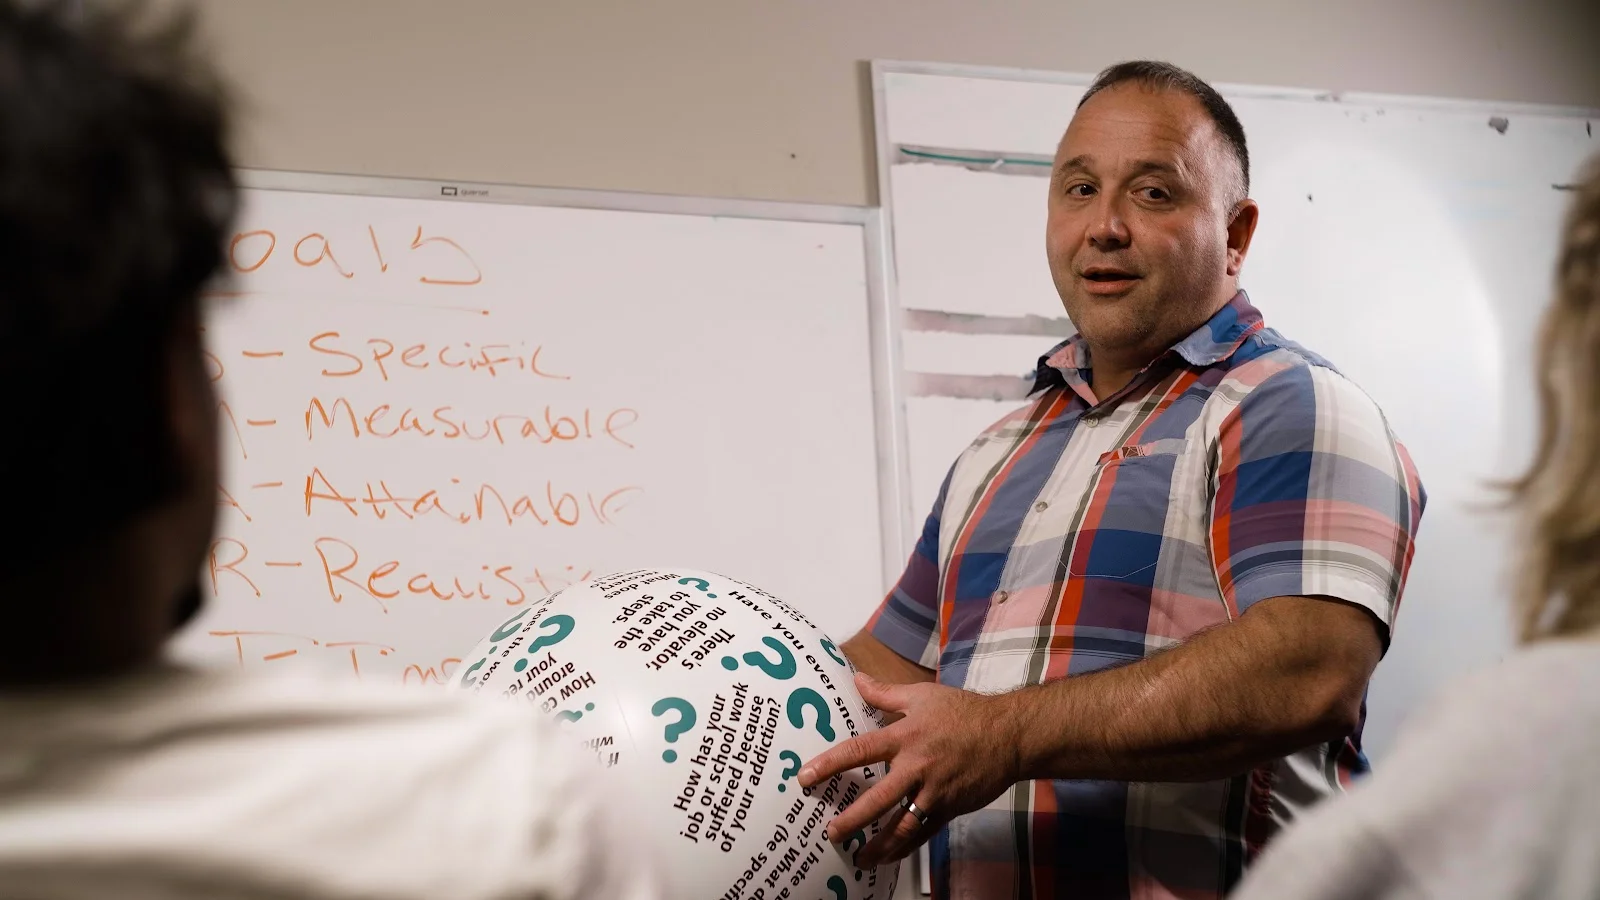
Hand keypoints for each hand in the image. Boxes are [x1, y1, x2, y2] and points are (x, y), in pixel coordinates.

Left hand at [797, 672, 1021, 868]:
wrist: (1008, 735)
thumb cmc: (963, 712)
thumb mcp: (922, 695)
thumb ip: (885, 693)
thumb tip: (856, 678)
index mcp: (904, 737)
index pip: (859, 751)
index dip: (829, 765)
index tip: (804, 778)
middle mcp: (916, 767)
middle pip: (877, 799)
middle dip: (852, 819)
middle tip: (831, 833)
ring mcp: (933, 792)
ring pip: (901, 825)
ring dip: (878, 844)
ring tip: (859, 858)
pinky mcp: (949, 808)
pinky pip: (923, 833)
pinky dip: (904, 847)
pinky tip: (889, 857)